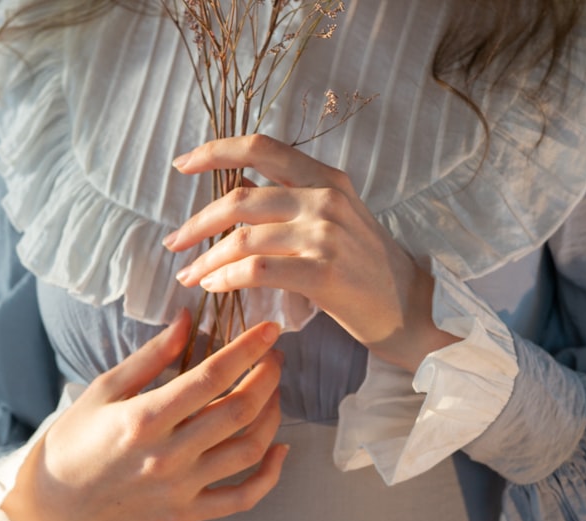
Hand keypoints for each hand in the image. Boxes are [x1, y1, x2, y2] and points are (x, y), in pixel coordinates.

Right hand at [1, 311, 287, 520]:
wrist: (53, 502)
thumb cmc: (75, 440)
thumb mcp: (105, 388)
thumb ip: (153, 355)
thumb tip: (188, 318)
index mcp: (144, 418)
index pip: (211, 377)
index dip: (247, 349)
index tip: (269, 329)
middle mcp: (167, 455)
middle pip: (238, 410)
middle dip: (267, 376)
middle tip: (273, 356)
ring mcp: (180, 488)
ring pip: (249, 450)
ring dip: (272, 415)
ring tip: (272, 391)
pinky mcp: (186, 513)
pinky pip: (242, 498)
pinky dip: (270, 475)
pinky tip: (280, 448)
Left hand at [164, 134, 457, 370]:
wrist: (411, 308)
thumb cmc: (366, 265)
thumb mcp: (333, 217)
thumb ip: (289, 198)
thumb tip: (235, 184)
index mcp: (326, 177)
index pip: (261, 147)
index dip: (215, 151)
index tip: (181, 164)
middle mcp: (325, 198)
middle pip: (240, 198)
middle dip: (197, 222)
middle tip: (173, 242)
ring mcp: (326, 235)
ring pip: (243, 238)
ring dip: (206, 260)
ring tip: (190, 276)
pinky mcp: (324, 273)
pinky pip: (257, 270)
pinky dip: (227, 278)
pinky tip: (215, 287)